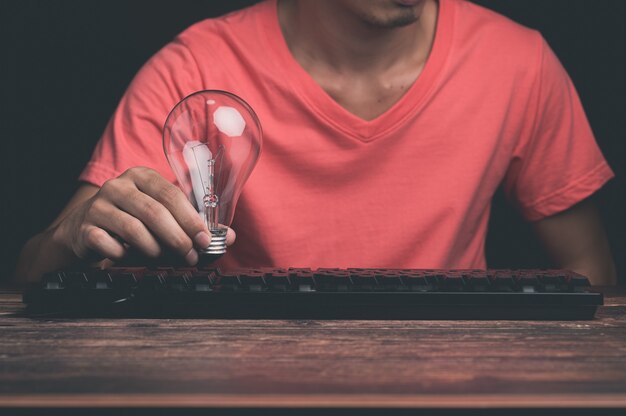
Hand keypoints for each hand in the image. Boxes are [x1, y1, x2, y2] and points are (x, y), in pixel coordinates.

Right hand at [53, 167, 234, 264]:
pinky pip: (110, 246)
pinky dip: (126, 256)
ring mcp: (98, 205)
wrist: (83, 229)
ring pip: (133, 229)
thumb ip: (193, 223)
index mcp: (142, 177)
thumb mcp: (161, 215)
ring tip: (164, 258)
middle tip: (191, 256)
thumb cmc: (132, 220)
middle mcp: (119, 186)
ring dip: (155, 249)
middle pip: (154, 212)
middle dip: (177, 238)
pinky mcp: (85, 228)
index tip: (205, 240)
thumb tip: (229, 237)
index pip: (171, 194)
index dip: (191, 219)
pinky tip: (131, 258)